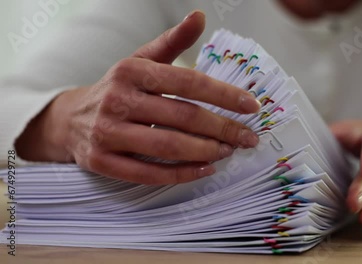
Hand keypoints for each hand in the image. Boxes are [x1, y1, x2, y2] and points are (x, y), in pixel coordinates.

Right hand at [15, 10, 260, 184]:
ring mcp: (107, 132)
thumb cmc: (118, 89)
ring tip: (229, 151)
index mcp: (132, 71)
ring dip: (206, 151)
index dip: (224, 95)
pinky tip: (205, 170)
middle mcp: (118, 100)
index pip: (188, 82)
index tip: (251, 106)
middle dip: (223, 129)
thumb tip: (200, 16)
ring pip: (168, 146)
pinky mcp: (102, 162)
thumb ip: (172, 41)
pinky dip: (182, 174)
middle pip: (183, 117)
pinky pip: (149, 173)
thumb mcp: (141, 60)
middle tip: (248, 137)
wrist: (70, 119)